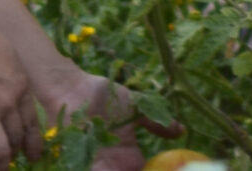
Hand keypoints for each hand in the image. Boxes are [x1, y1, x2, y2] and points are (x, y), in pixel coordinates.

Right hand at [0, 0, 46, 170]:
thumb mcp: (6, 52)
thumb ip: (10, 73)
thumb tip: (9, 82)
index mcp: (21, 87)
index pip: (33, 124)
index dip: (34, 142)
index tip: (34, 153)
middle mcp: (9, 105)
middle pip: (18, 138)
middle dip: (17, 153)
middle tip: (13, 161)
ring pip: (1, 151)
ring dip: (2, 165)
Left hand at [34, 67, 182, 169]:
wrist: (70, 88)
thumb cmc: (104, 96)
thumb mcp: (136, 107)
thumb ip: (156, 122)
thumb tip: (181, 130)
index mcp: (128, 156)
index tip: (164, 170)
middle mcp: (112, 165)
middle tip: (134, 169)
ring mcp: (94, 166)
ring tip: (111, 168)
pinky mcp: (75, 164)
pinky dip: (86, 170)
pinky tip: (98, 168)